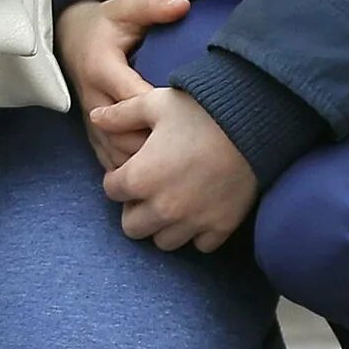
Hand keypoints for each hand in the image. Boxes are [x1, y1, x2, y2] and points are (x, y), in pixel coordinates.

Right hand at [57, 0, 189, 167]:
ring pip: (115, 152)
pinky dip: (129, 170)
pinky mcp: (92, 131)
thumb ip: (153, 6)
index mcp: (102, 68)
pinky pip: (108, 158)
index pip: (132, 97)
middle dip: (154, 147)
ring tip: (177, 173)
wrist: (72, 37)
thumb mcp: (126, 7)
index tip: (190, 121)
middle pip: (123, 134)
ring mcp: (90, 119)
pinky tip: (154, 180)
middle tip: (191, 157)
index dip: (158, 113)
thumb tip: (182, 5)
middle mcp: (93, 98)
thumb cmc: (106, 23)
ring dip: (143, 164)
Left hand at [94, 86, 257, 250]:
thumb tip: (95, 116)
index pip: (111, 190)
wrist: (253, 124)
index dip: (118, 178)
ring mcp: (193, 221)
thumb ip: (121, 114)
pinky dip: (197, 233)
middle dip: (135, 209)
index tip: (130, 169)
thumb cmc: (200, 110)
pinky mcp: (220, 227)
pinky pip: (199, 245)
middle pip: (132, 226)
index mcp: (140, 177)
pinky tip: (200, 211)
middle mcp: (162, 207)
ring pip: (163, 241)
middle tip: (149, 190)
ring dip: (163, 226)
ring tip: (173, 203)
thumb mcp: (155, 103)